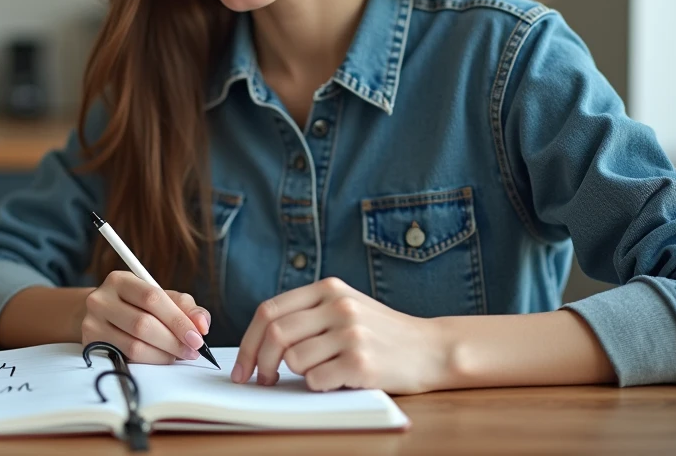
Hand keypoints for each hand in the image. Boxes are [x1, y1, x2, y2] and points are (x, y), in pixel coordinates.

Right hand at [81, 270, 210, 363]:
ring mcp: (92, 323)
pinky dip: (150, 361)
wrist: (101, 316)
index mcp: (120, 280)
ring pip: (134, 346)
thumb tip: (202, 324)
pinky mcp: (90, 345)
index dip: (178, 320)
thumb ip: (185, 307)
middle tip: (192, 350)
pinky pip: (126, 358)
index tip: (198, 337)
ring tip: (179, 355)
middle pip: (143, 324)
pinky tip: (161, 357)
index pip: (152, 298)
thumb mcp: (160, 297)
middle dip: (174, 341)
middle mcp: (101, 299)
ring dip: (164, 355)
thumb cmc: (136, 305)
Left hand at [231, 277, 448, 394]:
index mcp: (328, 288)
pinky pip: (317, 380)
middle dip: (261, 364)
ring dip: (297, 375)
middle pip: (275, 335)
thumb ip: (308, 314)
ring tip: (321, 373)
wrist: (433, 348)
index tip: (242, 367)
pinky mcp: (362, 362)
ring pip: (294, 359)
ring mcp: (351, 333)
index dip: (248, 342)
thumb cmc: (382, 333)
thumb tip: (258, 343)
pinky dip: (319, 386)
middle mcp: (338, 305)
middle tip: (263, 381)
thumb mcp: (346, 307)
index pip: (269, 311)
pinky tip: (339, 380)